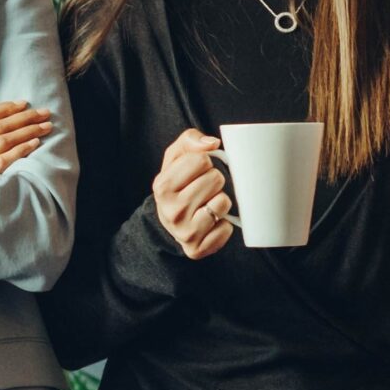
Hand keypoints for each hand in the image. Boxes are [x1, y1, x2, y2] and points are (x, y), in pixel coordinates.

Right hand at [0, 100, 54, 176]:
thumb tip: (2, 130)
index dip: (1, 108)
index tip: (23, 103)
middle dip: (22, 117)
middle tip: (44, 112)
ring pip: (1, 140)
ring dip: (27, 130)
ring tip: (46, 126)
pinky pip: (3, 160)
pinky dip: (20, 149)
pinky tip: (36, 143)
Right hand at [152, 127, 231, 259]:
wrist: (170, 221)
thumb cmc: (178, 183)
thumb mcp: (176, 157)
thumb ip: (190, 140)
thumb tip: (212, 144)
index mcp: (162, 185)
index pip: (202, 159)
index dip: (205, 162)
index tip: (198, 171)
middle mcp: (171, 210)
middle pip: (215, 179)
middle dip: (214, 181)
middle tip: (204, 189)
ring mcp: (184, 232)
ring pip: (223, 202)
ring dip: (221, 201)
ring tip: (208, 204)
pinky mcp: (197, 249)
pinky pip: (226, 229)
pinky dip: (224, 223)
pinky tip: (212, 222)